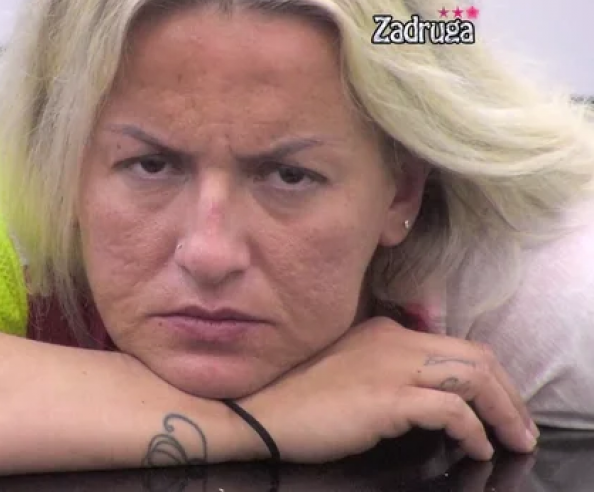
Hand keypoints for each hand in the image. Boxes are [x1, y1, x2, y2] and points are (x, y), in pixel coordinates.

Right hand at [238, 317, 539, 462]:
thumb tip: (419, 393)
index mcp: (384, 331)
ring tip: (511, 440)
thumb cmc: (296, 397)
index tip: (499, 405)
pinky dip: (473, 431)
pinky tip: (475, 448)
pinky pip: (451, 409)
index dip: (488, 377)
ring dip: (503, 412)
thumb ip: (381, 368)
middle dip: (508, 394)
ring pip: (472, 377)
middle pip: (475, 356)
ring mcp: (391, 366)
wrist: (258, 411)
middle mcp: (393, 340)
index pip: (454, 345)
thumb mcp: (346, 369)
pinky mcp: (387, 398)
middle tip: (520, 427)